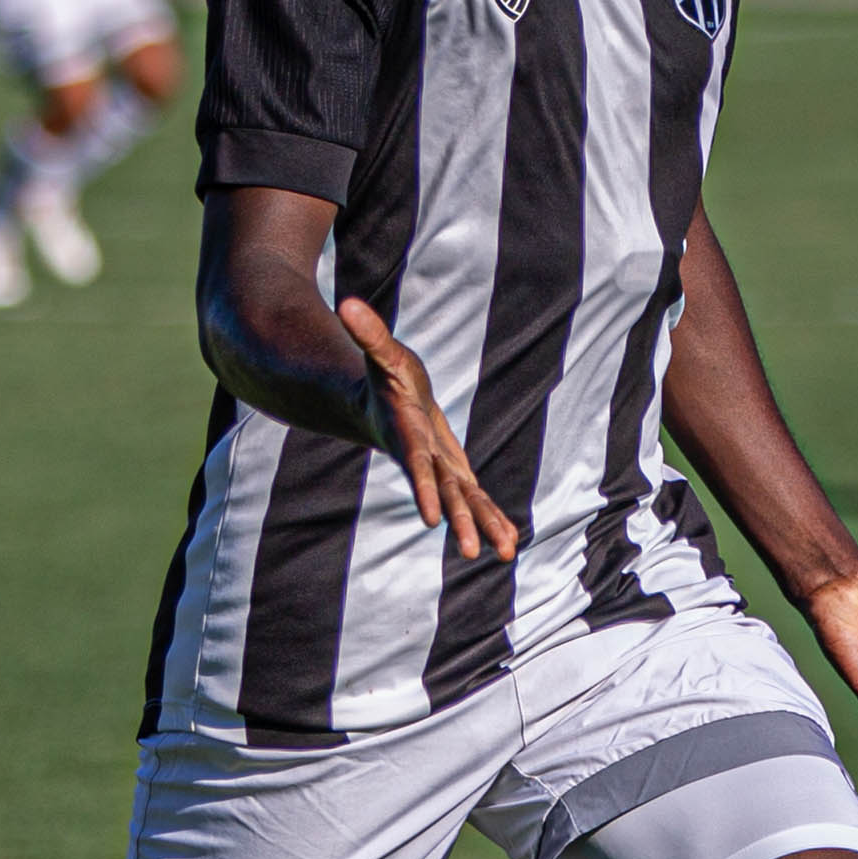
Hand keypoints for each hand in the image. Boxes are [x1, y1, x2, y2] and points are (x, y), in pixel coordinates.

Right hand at [334, 297, 515, 561]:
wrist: (387, 405)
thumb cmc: (385, 377)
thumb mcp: (381, 353)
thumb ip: (368, 333)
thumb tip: (347, 303)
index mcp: (407, 435)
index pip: (416, 464)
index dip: (423, 489)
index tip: (432, 519)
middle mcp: (425, 459)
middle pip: (445, 492)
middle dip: (460, 520)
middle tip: (469, 551)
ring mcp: (442, 469)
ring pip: (467, 502)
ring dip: (486, 527)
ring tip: (508, 554)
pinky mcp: (455, 472)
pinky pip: (476, 498)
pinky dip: (493, 519)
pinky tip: (510, 543)